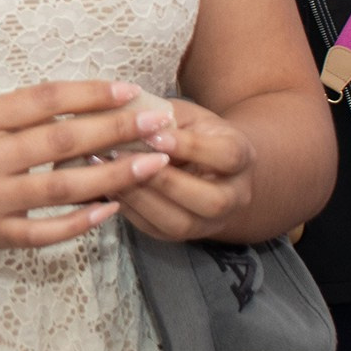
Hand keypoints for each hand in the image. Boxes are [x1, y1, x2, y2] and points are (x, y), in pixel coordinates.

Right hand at [0, 80, 172, 248]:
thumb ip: (19, 111)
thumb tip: (86, 104)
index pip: (43, 101)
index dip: (89, 94)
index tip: (128, 89)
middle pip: (60, 142)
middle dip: (115, 130)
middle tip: (157, 123)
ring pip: (62, 187)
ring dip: (113, 174)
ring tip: (152, 163)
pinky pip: (47, 231)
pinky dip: (82, 220)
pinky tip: (113, 207)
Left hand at [114, 98, 255, 241]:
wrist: (205, 164)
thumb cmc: (192, 131)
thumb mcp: (186, 115)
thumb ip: (165, 117)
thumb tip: (129, 119)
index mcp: (241, 157)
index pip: (227, 156)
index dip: (191, 147)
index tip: (154, 136)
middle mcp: (235, 196)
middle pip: (211, 201)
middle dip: (165, 182)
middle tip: (125, 158)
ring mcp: (211, 222)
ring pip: (181, 224)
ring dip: (142, 198)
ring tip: (110, 171)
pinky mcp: (182, 236)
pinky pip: (156, 230)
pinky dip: (129, 209)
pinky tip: (108, 186)